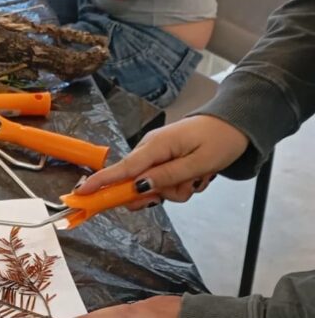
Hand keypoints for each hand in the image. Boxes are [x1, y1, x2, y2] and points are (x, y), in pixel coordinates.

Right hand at [75, 115, 249, 208]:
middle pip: (136, 183)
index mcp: (156, 146)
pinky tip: (195, 176)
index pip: (124, 168)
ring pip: (153, 186)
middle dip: (157, 193)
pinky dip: (179, 185)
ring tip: (198, 178)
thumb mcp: (199, 162)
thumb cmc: (221, 139)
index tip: (81, 193)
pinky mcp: (163, 160)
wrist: (237, 124)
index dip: (101, 182)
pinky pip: (163, 182)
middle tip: (184, 186)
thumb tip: (138, 187)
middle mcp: (151, 149)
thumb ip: (168, 177)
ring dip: (175, 190)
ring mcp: (156, 155)